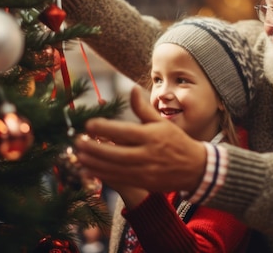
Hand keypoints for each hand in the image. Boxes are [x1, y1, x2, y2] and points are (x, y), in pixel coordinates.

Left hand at [75, 85, 206, 192]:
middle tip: (77, 142)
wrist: (195, 168)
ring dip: (94, 163)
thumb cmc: (176, 141)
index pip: (124, 131)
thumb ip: (143, 108)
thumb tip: (132, 89)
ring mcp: (145, 170)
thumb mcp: (161, 122)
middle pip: (116, 153)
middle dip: (94, 149)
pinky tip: (90, 169)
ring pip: (115, 168)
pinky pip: (119, 179)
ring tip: (78, 156)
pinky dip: (102, 175)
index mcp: (151, 136)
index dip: (105, 129)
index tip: (88, 124)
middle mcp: (148, 154)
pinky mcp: (144, 182)